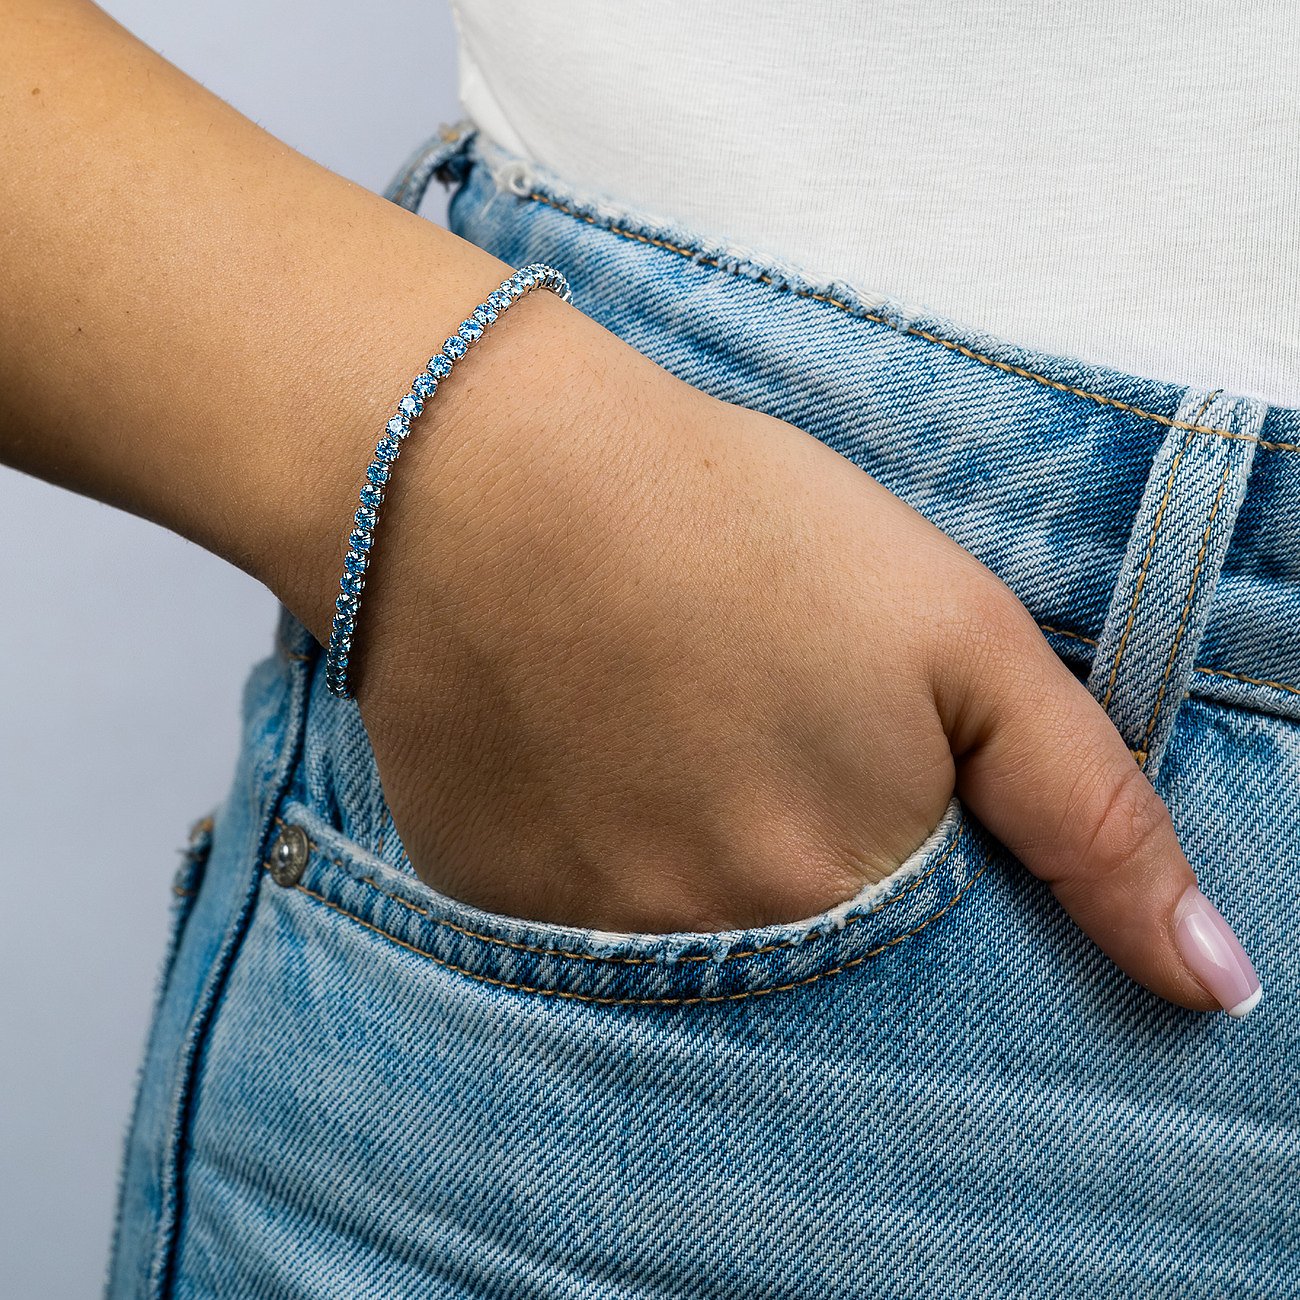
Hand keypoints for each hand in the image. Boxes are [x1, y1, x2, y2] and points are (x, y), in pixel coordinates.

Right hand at [306, 293, 1255, 1015]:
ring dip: (691, 862)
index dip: (913, 876)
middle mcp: (717, 955)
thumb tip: (1213, 985)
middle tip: (752, 741)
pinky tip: (585, 753)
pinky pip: (573, 926)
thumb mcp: (960, 640)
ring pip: (683, 954)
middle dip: (802, 871)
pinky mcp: (491, 905)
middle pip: (801, 976)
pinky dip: (596, 857)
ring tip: (666, 733)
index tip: (865, 790)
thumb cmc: (737, 528)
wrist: (491, 475)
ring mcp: (587, 942)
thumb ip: (1094, 818)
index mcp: (846, 896)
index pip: (928, 976)